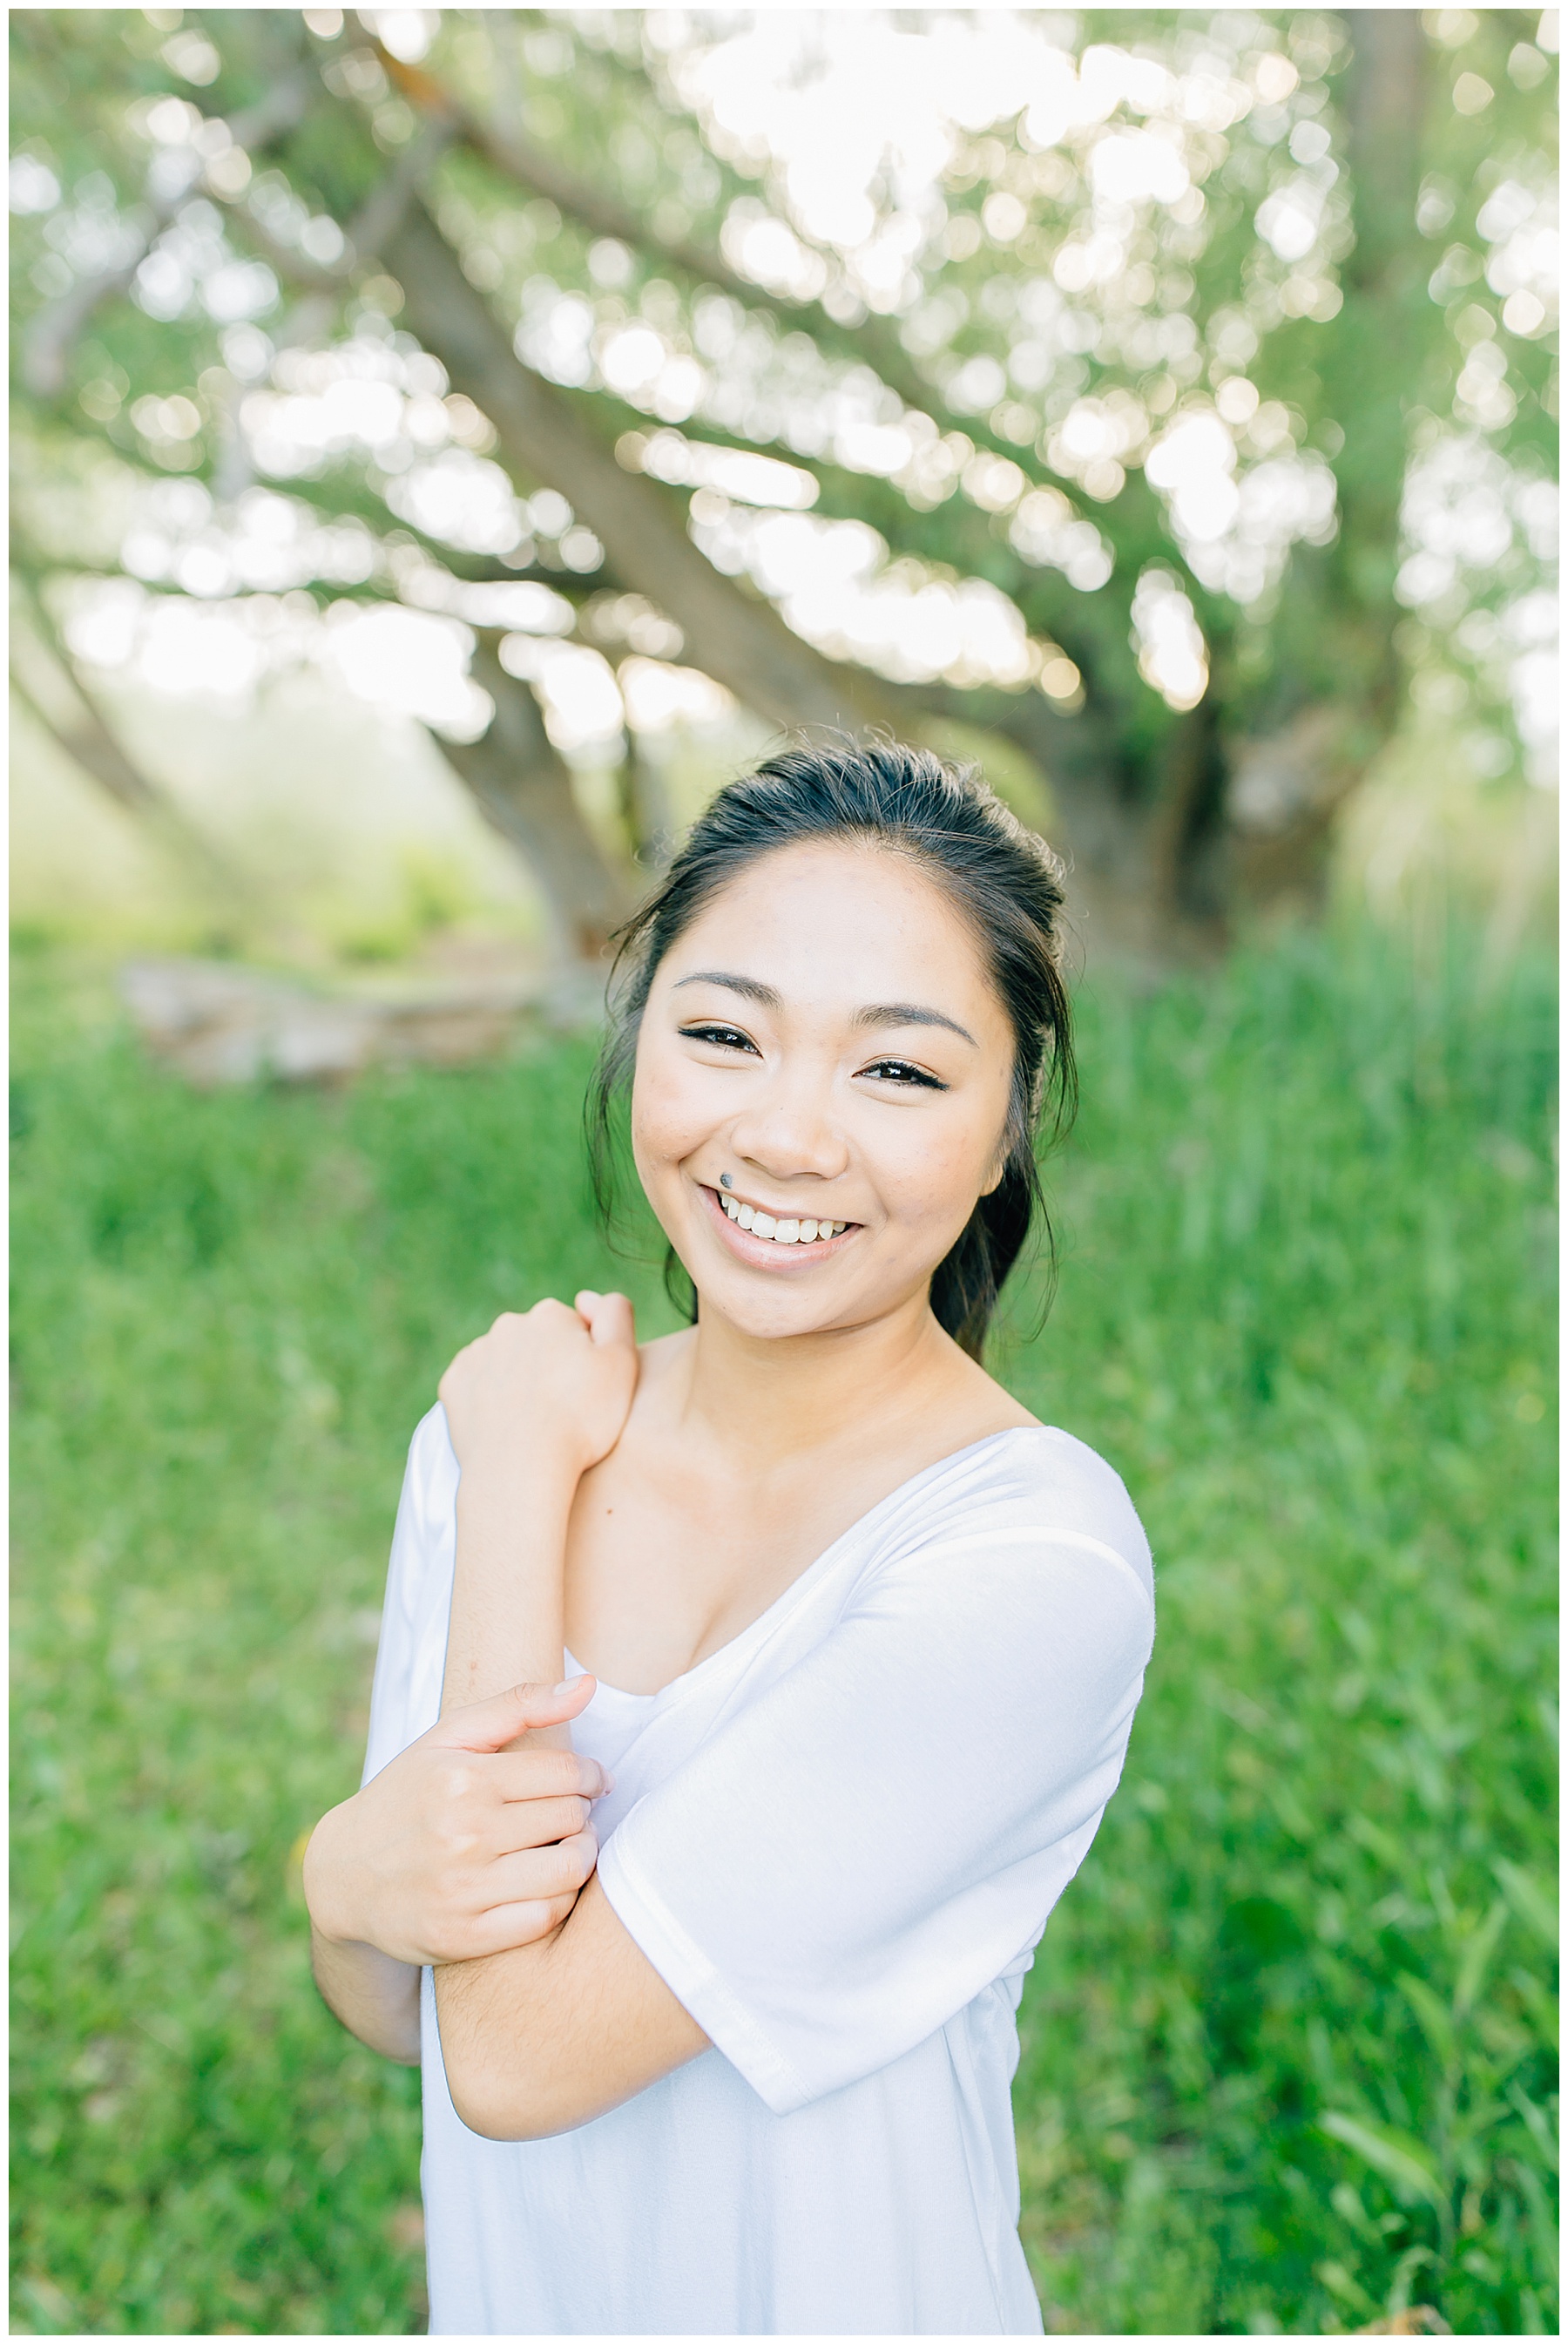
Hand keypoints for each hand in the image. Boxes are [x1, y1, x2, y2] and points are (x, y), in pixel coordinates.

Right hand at [304, 1677, 612, 1966]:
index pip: (566, 1773)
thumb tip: (590, 1685)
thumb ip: (520, 1704)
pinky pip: (546, 1917)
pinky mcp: (465, 1937)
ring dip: (582, 1855)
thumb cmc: (408, 1795)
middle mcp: (462, 1835)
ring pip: (569, 1870)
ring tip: (570, 1844)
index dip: (590, 1775)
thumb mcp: (450, 1737)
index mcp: (462, 1780)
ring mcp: (463, 1891)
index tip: (590, 1780)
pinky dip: (560, 1899)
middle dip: (583, 1811)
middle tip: (574, 1812)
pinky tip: (548, 1882)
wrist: (344, 1876)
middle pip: (570, 1818)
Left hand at [438, 1291, 638, 1485]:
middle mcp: (508, 1325)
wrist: (521, 1469)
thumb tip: (589, 1296)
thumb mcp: (621, 1363)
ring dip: (518, 1381)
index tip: (587, 1391)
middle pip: (537, 1342)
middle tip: (562, 1409)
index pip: (574, 1329)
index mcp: (550, 1315)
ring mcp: (476, 1354)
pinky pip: (476, 1385)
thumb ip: (616, 1314)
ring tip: (533, 1421)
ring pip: (505, 1362)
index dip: (586, 1360)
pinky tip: (505, 1423)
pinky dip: (489, 1399)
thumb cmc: (580, 1420)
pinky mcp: (453, 1383)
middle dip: (549, 1365)